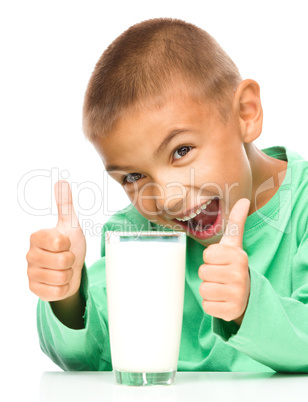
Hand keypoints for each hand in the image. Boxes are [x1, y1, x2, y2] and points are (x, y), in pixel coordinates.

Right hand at [27, 180, 85, 301]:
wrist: (71, 270)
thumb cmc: (70, 246)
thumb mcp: (71, 225)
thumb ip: (65, 205)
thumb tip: (61, 181)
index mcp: (37, 237)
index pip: (58, 242)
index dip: (68, 244)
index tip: (65, 244)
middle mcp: (30, 255)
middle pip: (62, 262)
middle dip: (71, 261)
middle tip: (67, 258)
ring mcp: (30, 273)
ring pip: (60, 278)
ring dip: (68, 275)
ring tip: (64, 270)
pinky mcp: (34, 290)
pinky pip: (56, 292)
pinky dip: (64, 288)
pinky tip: (59, 282)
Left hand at [198, 198, 250, 324]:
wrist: (247, 294)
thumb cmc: (233, 265)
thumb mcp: (234, 245)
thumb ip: (236, 223)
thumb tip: (244, 200)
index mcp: (239, 256)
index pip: (207, 255)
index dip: (210, 258)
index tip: (220, 261)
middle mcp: (240, 275)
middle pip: (203, 272)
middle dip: (208, 274)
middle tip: (220, 275)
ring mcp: (237, 294)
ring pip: (203, 289)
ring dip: (208, 289)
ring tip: (220, 287)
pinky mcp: (231, 311)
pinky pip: (207, 306)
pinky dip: (211, 304)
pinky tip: (222, 300)